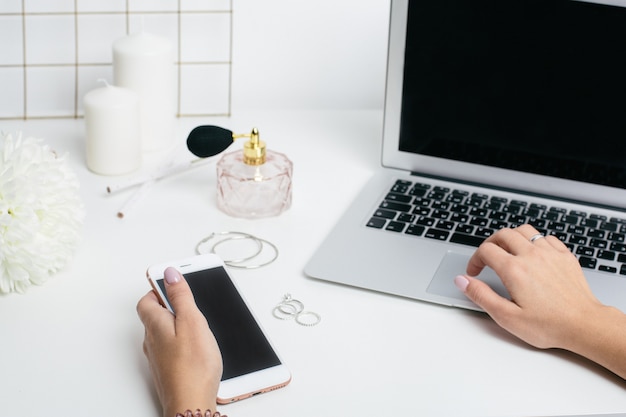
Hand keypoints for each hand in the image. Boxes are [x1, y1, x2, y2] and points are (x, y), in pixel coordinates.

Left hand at [137, 267, 222, 416]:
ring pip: (162, 332)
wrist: (191, 403)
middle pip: (153, 315)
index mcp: (155, 324)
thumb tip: (170, 273)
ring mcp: (158, 357)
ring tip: (194, 320)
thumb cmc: (193, 366)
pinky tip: (195, 345)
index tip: (172, 281)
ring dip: (175, 323)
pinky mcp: (168, 370)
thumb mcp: (192, 321)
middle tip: (185, 299)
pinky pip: (170, 347)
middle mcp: (152, 341)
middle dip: (168, 304)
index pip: (146, 300)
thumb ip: (181, 296)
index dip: (158, 288)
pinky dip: (180, 340)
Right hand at [454, 224, 602, 349]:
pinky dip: (535, 241)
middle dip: (490, 244)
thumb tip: (463, 281)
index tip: (474, 272)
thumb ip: (481, 295)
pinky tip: (533, 254)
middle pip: (503, 234)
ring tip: (508, 251)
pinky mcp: (565, 256)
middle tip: (487, 258)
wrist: (585, 325)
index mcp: (514, 269)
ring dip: (512, 237)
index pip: (486, 251)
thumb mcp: (506, 317)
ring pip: (524, 231)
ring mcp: (550, 253)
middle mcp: (531, 256)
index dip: (474, 260)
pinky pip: (546, 238)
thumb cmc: (549, 325)